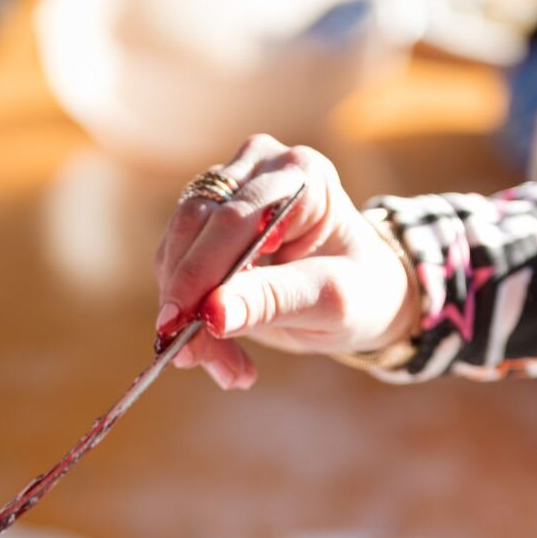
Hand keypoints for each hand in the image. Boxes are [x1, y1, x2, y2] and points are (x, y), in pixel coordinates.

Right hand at [155, 134, 421, 390]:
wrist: (361, 294)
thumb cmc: (360, 290)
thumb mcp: (331, 302)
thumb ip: (274, 301)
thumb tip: (212, 313)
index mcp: (302, 174)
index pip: (233, 218)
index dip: (199, 272)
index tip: (179, 327)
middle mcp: (259, 169)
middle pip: (195, 227)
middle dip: (189, 300)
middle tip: (193, 359)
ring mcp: (228, 190)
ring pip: (176, 250)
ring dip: (188, 316)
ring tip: (228, 368)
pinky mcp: (205, 222)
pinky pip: (175, 268)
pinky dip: (191, 317)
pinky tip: (222, 354)